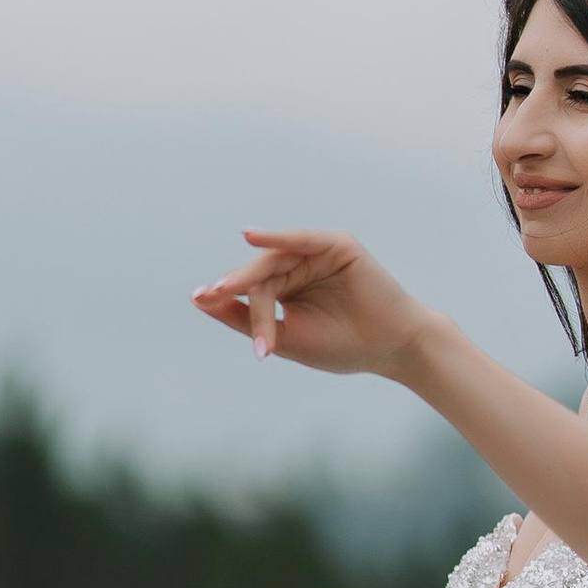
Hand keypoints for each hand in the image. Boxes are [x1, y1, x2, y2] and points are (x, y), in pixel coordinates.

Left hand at [192, 233, 430, 378]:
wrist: (388, 349)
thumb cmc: (342, 347)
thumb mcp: (284, 336)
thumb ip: (242, 317)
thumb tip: (199, 297)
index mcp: (287, 290)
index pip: (252, 293)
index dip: (230, 302)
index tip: (201, 300)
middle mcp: (299, 268)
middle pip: (260, 276)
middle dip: (241, 291)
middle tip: (217, 297)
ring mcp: (317, 255)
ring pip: (275, 260)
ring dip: (250, 273)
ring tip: (226, 286)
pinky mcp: (335, 245)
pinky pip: (301, 238)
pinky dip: (277, 237)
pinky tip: (253, 237)